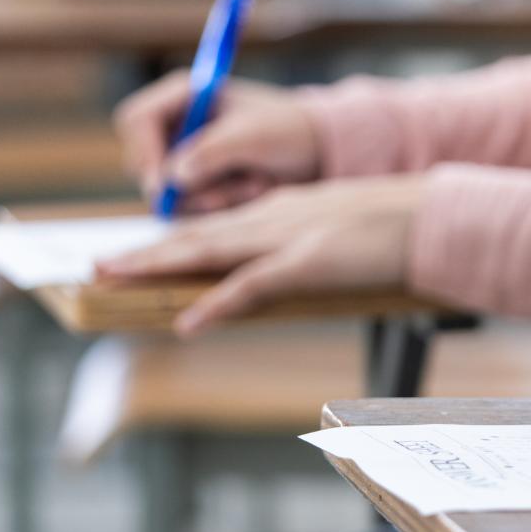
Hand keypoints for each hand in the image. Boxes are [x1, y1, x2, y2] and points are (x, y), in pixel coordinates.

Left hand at [96, 176, 422, 335]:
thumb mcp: (341, 232)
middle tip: (98, 266)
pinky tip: (187, 321)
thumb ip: (307, 245)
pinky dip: (216, 304)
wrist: (432, 216)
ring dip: (157, 266)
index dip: (172, 241)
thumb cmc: (397, 227)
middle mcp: (274, 218)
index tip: (139, 254)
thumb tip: (284, 268)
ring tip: (113, 277)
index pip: (215, 226)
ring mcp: (288, 238)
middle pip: (196, 235)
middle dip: (145, 252)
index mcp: (283, 211)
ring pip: (208, 251)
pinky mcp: (308, 262)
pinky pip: (251, 286)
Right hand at [116, 70, 323, 212]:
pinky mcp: (199, 185)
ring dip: (213, 197)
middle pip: (143, 163)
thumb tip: (173, 177)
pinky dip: (223, 206)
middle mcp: (178, 126)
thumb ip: (212, 152)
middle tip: (223, 194)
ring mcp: (186, 157)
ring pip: (168, 193)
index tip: (164, 182)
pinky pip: (190, 209)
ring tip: (256, 183)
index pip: (137, 120)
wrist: (321, 152)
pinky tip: (253, 190)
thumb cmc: (290, 130)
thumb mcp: (253, 136)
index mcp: (185, 95)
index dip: (144, 152)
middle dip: (184, 186)